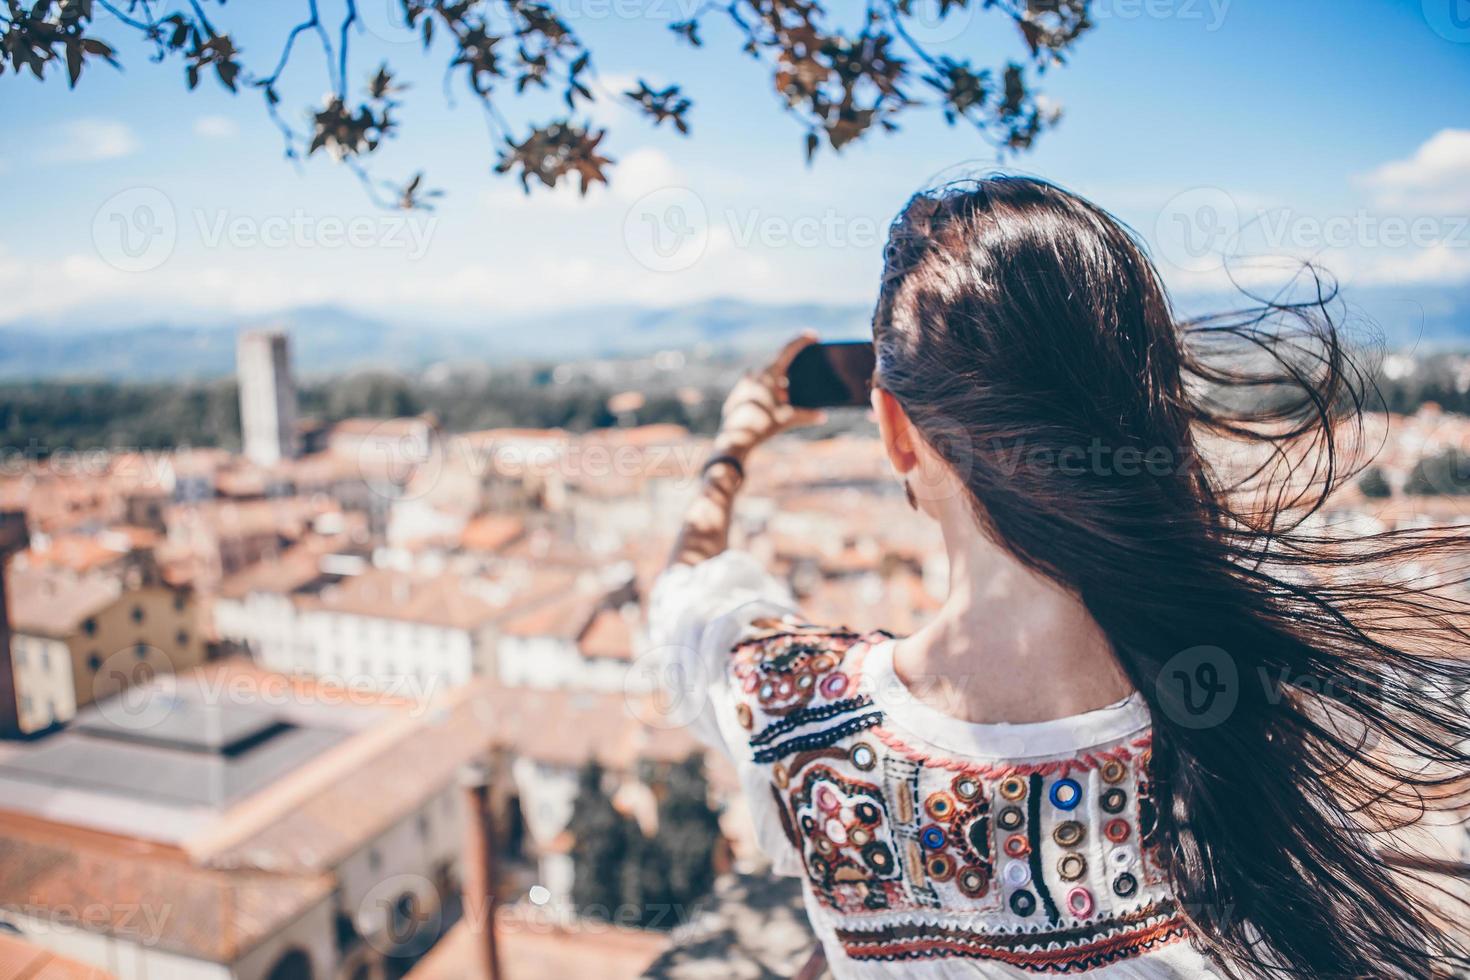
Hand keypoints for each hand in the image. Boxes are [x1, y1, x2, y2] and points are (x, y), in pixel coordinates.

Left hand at [713, 333, 826, 460]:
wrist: (734, 440)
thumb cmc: (761, 427)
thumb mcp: (787, 420)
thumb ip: (807, 416)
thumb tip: (822, 416)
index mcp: (768, 373)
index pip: (788, 349)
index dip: (802, 340)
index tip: (814, 336)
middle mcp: (755, 373)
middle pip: (779, 363)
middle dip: (794, 367)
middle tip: (806, 367)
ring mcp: (746, 382)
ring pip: (769, 375)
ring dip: (781, 381)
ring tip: (792, 391)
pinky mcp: (740, 393)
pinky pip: (759, 385)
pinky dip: (771, 389)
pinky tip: (777, 401)